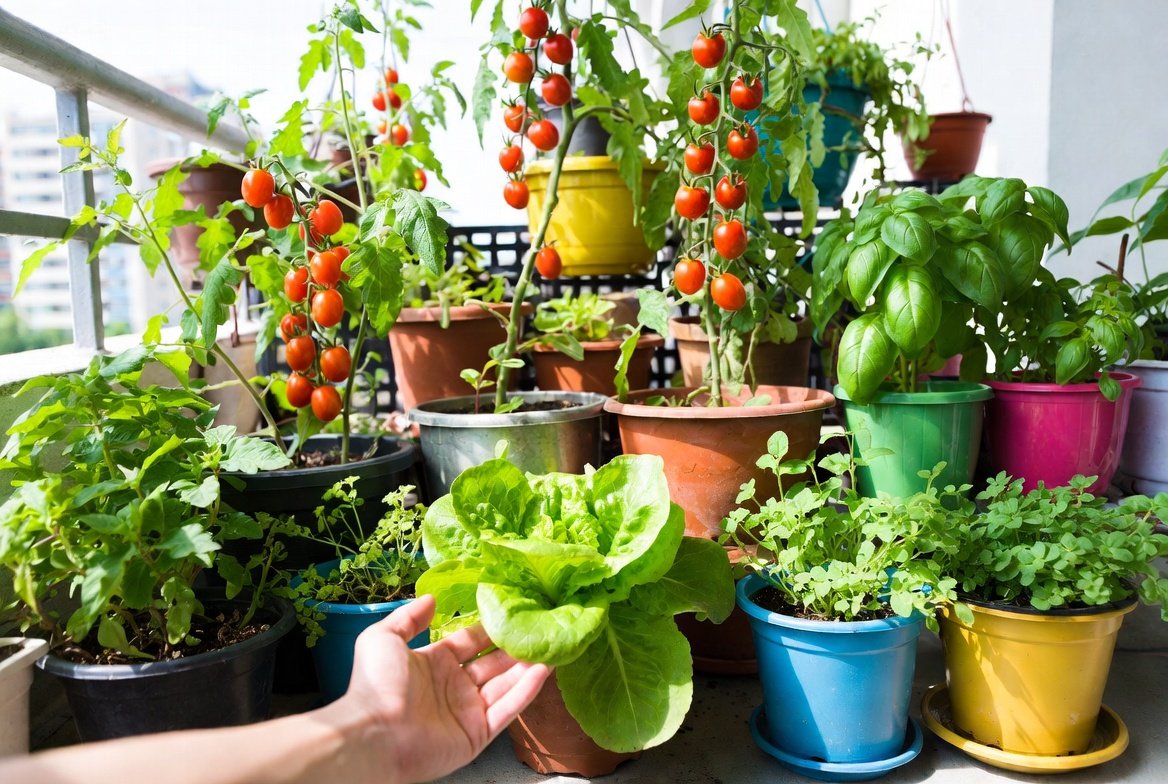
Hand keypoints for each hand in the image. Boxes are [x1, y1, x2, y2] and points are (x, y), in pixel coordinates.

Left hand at [336, 593, 550, 783]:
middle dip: (515, 647)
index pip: (470, 642)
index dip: (490, 628)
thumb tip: (432, 598)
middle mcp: (453, 686)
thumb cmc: (376, 685)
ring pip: (505, 684)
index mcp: (434, 663)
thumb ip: (409, 617)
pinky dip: (526, 691)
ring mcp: (467, 711)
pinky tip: (543, 671)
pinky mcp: (477, 733)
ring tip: (551, 646)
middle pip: (492, 663)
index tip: (513, 610)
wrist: (374, 734)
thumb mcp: (383, 638)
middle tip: (539, 628)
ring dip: (527, 667)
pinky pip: (507, 709)